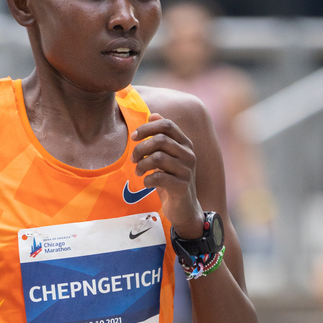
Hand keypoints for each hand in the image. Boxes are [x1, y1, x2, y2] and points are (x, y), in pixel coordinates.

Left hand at [131, 113, 202, 237]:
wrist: (183, 207)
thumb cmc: (171, 179)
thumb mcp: (166, 156)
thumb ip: (161, 137)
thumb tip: (153, 115)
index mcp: (185, 143)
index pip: (167, 125)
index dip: (147, 128)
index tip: (134, 137)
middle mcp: (189, 154)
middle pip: (160, 140)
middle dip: (141, 148)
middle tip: (133, 158)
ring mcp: (187, 171)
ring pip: (158, 158)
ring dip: (142, 165)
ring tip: (138, 171)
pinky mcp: (182, 187)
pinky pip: (159, 177)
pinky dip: (147, 179)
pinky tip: (146, 182)